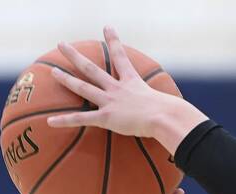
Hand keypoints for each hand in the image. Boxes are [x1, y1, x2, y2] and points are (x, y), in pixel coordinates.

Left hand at [47, 26, 184, 138]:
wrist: (165, 117)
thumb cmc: (173, 114)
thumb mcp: (172, 105)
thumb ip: (172, 108)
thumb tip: (185, 116)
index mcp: (132, 83)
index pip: (121, 57)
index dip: (113, 41)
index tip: (107, 28)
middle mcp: (117, 89)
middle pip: (92, 68)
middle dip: (76, 55)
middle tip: (62, 44)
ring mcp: (110, 102)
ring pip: (83, 87)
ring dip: (66, 79)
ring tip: (53, 73)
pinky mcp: (107, 118)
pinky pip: (82, 119)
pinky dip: (66, 121)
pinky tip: (50, 123)